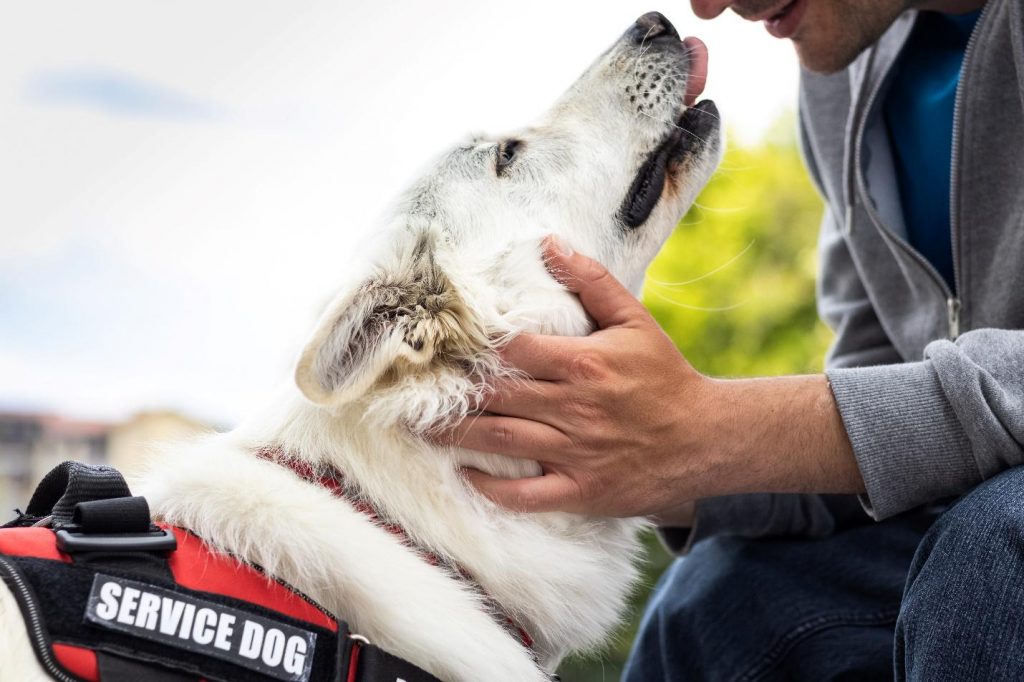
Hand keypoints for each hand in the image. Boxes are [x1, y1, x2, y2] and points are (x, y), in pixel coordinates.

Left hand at [438, 236, 720, 516]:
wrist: (706, 438)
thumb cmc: (664, 376)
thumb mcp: (634, 320)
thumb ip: (590, 281)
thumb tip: (549, 244)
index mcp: (583, 362)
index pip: (512, 349)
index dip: (472, 346)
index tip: (440, 345)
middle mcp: (573, 407)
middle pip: (495, 395)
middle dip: (450, 392)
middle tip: (410, 390)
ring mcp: (575, 452)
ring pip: (500, 440)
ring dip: (453, 435)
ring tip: (416, 428)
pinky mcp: (581, 490)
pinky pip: (526, 494)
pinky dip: (491, 487)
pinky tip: (464, 474)